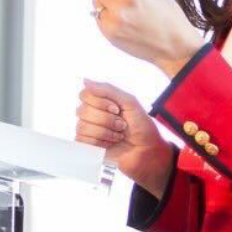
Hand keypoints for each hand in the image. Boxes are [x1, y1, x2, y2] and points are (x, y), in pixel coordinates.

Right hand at [75, 79, 174, 198]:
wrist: (149, 152)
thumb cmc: (142, 127)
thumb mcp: (129, 102)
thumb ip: (107, 90)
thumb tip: (85, 80)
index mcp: (102, 102)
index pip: (85, 95)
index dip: (100, 102)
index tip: (117, 109)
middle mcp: (94, 115)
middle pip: (82, 111)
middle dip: (106, 119)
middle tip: (122, 125)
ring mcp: (91, 131)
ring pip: (82, 126)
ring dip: (105, 132)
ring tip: (119, 136)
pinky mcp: (90, 147)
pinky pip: (82, 141)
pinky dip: (100, 142)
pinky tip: (111, 144)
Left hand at [91, 0, 204, 77]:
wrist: (175, 47)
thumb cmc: (168, 15)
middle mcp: (120, 9)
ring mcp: (113, 24)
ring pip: (95, 2)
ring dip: (105, 0)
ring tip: (124, 7)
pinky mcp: (110, 36)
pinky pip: (98, 17)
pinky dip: (106, 14)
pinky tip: (123, 18)